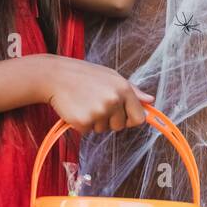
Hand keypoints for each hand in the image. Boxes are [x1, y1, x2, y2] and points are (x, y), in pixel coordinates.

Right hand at [39, 54, 153, 134]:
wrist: (55, 76)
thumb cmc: (84, 75)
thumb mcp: (111, 76)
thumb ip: (133, 90)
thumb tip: (150, 100)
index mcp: (124, 89)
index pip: (139, 118)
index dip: (130, 120)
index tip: (121, 116)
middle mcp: (113, 101)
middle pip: (120, 126)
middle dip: (110, 119)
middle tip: (95, 102)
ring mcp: (98, 112)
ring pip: (103, 129)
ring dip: (94, 121)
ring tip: (84, 102)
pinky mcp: (83, 121)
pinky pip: (88, 131)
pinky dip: (81, 123)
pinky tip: (76, 108)